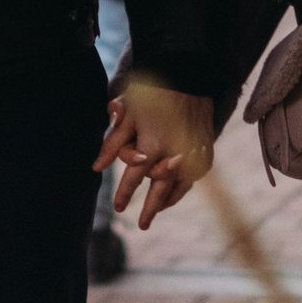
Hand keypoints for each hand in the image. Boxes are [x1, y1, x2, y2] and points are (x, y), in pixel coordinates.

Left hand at [94, 77, 214, 230]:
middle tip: (142, 225)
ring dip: (168, 200)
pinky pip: (194, 176)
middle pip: (159, 191)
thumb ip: (112, 143)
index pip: (134, 178)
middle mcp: (174, 154)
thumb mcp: (127, 115)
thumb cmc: (152, 92)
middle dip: (150, 210)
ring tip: (158, 210)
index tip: (119, 207)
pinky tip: (177, 190)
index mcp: (151, 146)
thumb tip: (96, 167)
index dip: (125, 194)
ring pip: (180, 186)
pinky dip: (184, 185)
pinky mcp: (205, 150)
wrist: (188, 76)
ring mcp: (192, 154)